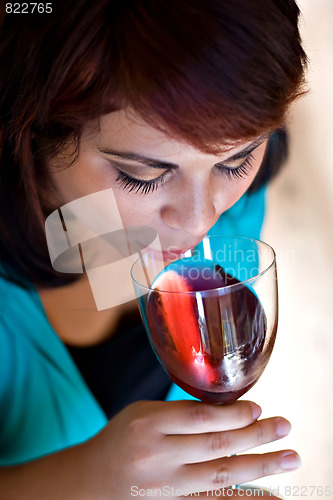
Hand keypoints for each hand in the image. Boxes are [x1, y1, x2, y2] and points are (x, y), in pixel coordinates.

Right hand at [83, 399, 299, 498]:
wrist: (93, 479)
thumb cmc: (122, 436)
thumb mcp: (144, 412)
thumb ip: (182, 412)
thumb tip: (230, 411)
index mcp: (148, 422)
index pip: (200, 417)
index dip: (233, 414)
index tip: (258, 408)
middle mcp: (158, 454)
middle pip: (216, 445)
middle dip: (256, 435)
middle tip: (285, 426)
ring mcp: (165, 484)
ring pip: (221, 475)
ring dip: (260, 466)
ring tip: (290, 459)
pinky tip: (271, 498)